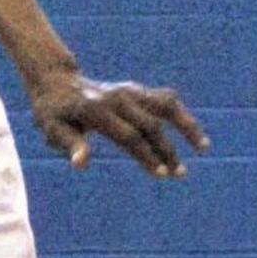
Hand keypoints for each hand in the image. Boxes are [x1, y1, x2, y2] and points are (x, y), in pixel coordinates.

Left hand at [30, 74, 206, 177]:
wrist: (56, 83)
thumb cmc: (53, 113)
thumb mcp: (52, 129)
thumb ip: (69, 144)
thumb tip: (81, 163)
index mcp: (97, 110)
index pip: (129, 135)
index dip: (146, 155)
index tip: (161, 173)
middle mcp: (117, 98)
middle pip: (150, 125)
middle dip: (166, 150)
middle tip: (179, 174)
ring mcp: (129, 91)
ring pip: (165, 106)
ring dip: (186, 126)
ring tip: (204, 148)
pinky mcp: (137, 90)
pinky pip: (165, 100)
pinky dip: (182, 115)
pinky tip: (194, 134)